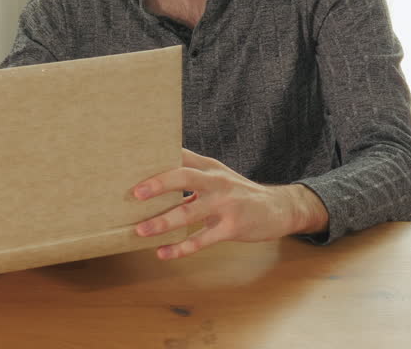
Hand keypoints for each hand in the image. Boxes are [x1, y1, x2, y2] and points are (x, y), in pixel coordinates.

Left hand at [132, 148, 328, 259]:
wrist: (278, 208)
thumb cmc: (238, 192)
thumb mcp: (217, 176)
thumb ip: (191, 175)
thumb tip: (152, 179)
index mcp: (209, 167)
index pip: (180, 156)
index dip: (157, 156)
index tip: (132, 160)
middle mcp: (216, 181)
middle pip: (183, 176)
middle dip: (158, 184)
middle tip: (135, 193)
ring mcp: (225, 204)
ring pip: (188, 212)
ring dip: (162, 222)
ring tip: (140, 230)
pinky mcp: (231, 227)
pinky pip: (201, 240)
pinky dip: (180, 248)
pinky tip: (162, 253)